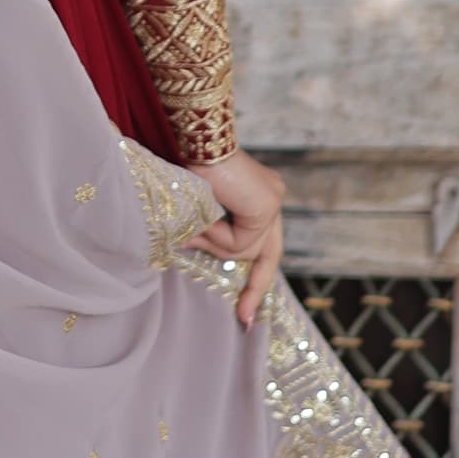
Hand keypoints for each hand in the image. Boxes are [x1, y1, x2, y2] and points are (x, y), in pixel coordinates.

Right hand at [193, 147, 285, 328]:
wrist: (193, 139)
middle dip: (255, 287)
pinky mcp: (267, 205)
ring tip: (195, 223)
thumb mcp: (198, 208)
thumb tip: (190, 251)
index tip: (246, 312)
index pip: (263, 243)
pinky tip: (206, 214)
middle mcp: (270, 197)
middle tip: (245, 318)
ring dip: (214, 244)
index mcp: (257, 196)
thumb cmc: (186, 164)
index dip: (255, 278)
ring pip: (245, 251)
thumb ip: (206, 231)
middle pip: (267, 254)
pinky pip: (241, 242)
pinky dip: (217, 235)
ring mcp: (272, 201)